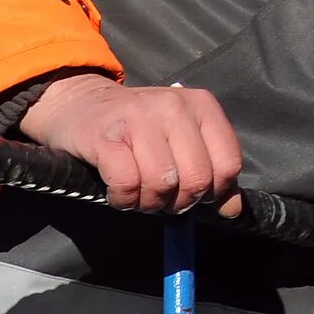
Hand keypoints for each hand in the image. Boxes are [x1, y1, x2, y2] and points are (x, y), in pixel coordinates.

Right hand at [20, 74, 245, 215]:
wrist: (80, 103)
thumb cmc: (137, 128)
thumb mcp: (181, 141)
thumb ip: (211, 171)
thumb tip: (232, 210)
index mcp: (202, 105)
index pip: (228, 164)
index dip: (212, 192)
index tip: (191, 194)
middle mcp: (174, 107)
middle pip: (197, 179)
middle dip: (179, 202)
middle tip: (161, 198)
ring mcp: (140, 118)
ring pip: (163, 184)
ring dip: (149, 203)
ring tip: (139, 195)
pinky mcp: (106, 137)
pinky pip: (127, 184)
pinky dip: (124, 200)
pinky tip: (118, 193)